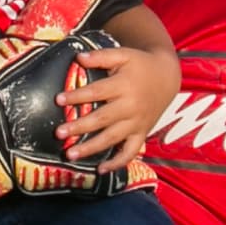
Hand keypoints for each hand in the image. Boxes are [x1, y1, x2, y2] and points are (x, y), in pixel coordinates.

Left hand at [55, 45, 174, 170]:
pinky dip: (117, 163)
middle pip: (102, 119)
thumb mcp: (124, 54)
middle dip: (80, 127)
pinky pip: (130, 152)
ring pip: (112, 138)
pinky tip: (100, 169)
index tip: (58, 100)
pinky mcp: (141, 134)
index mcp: (124, 86)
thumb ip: (101, 56)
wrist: (167, 77)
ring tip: (70, 154)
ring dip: (91, 148)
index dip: (78, 96)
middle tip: (59, 133)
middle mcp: (131, 107)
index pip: (98, 92)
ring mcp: (136, 123)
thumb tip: (78, 58)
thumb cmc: (140, 64)